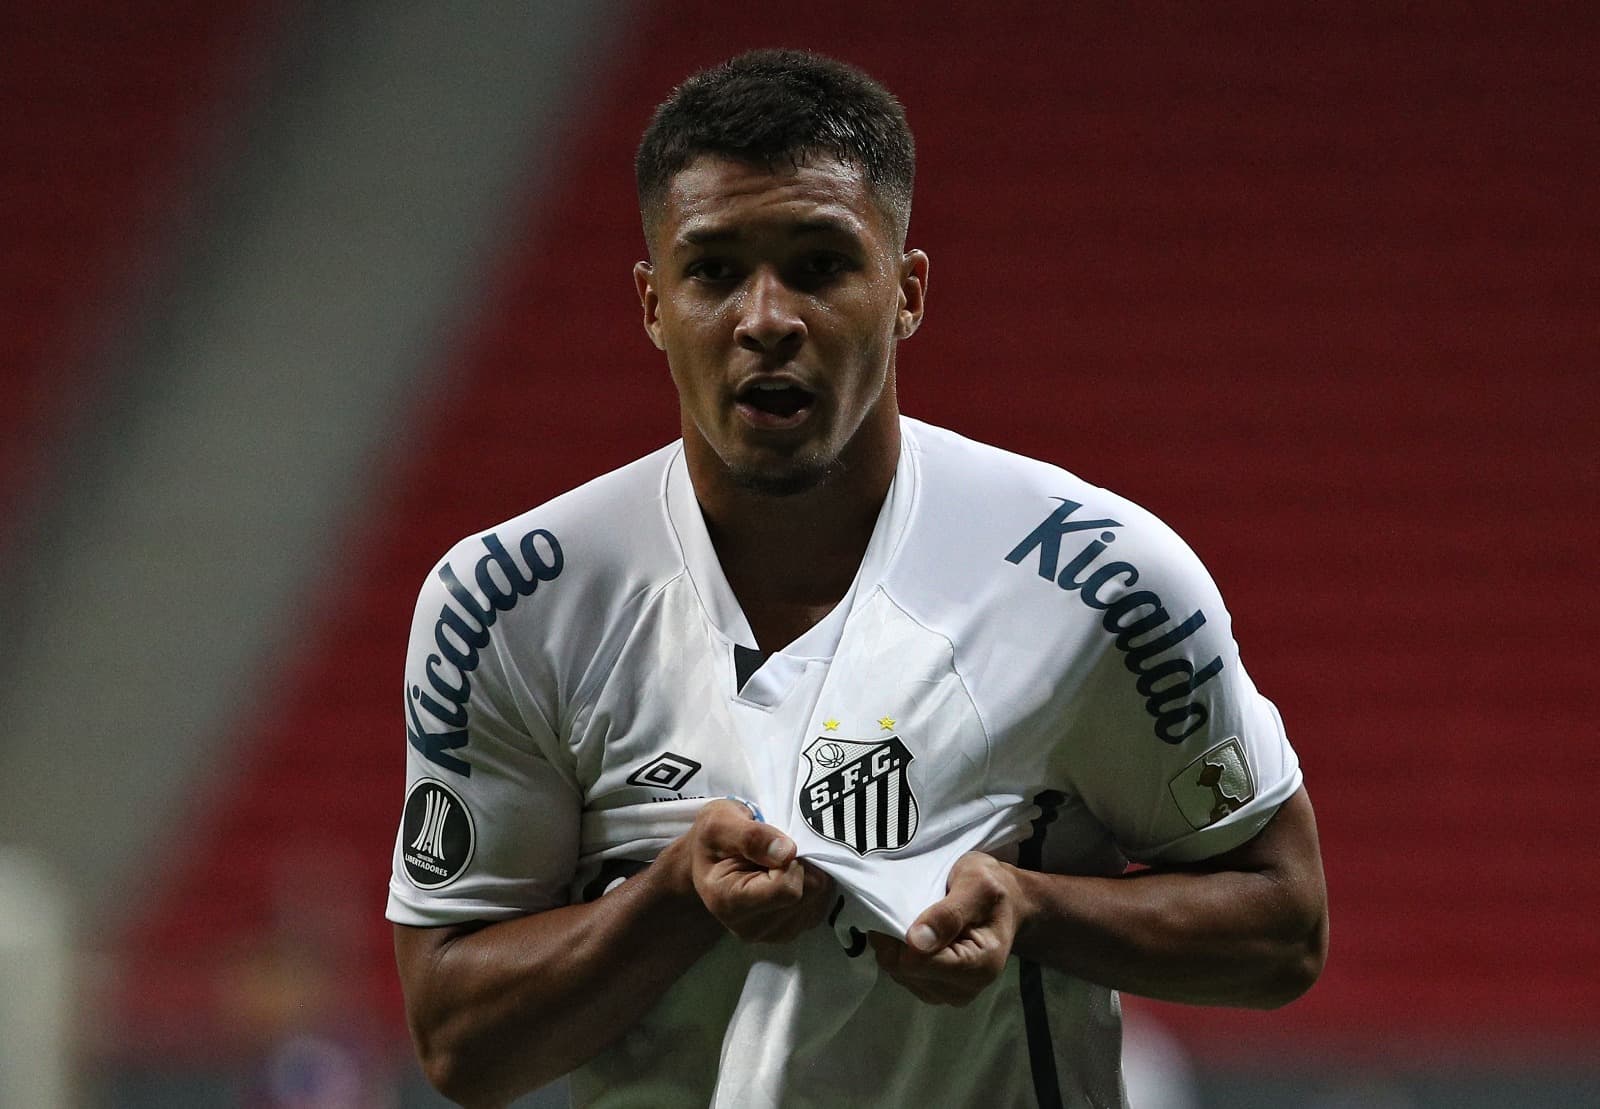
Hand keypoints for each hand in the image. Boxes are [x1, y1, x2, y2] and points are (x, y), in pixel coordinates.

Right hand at [684, 799, 833, 942]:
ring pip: (819, 898)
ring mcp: (773, 933)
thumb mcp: (720, 822)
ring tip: (778, 863)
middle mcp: (751, 928)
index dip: (790, 859)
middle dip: (801, 864)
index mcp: (729, 903)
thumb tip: (787, 852)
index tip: (774, 845)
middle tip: (777, 851)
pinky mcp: (792, 930)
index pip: (787, 890)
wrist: (710, 858)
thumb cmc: (714, 839)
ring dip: (807, 872)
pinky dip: (811, 883)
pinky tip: (788, 874)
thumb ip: (751, 836)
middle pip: (808, 893)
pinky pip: (821, 903)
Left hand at [870, 852, 1023, 1005]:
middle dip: (895, 938)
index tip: (902, 906)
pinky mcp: (934, 990)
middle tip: (907, 908)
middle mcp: (964, 989)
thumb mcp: (977, 885)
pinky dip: (898, 951)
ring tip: (913, 919)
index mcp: (981, 966)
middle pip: (903, 970)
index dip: (901, 935)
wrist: (1005, 904)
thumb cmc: (993, 891)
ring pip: (897, 972)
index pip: (918, 963)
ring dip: (895, 944)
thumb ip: (949, 914)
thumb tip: (917, 941)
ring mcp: (947, 993)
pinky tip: (912, 932)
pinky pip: (899, 973)